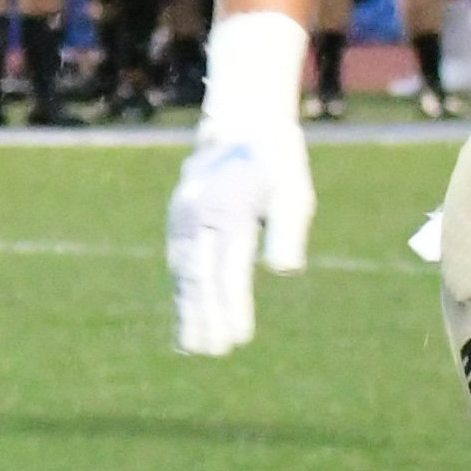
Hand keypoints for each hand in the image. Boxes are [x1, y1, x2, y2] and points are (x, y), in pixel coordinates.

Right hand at [168, 11, 319, 354]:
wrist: (242, 118)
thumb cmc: (277, 159)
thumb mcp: (293, 189)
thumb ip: (287, 230)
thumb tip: (284, 272)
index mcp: (229, 212)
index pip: (229, 272)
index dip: (232, 308)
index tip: (238, 338)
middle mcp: (199, 217)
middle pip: (199, 279)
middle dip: (204, 318)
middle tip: (212, 352)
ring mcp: (183, 218)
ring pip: (183, 273)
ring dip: (187, 311)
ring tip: (192, 347)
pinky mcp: (179, 220)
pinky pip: (177, 262)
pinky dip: (180, 291)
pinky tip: (183, 313)